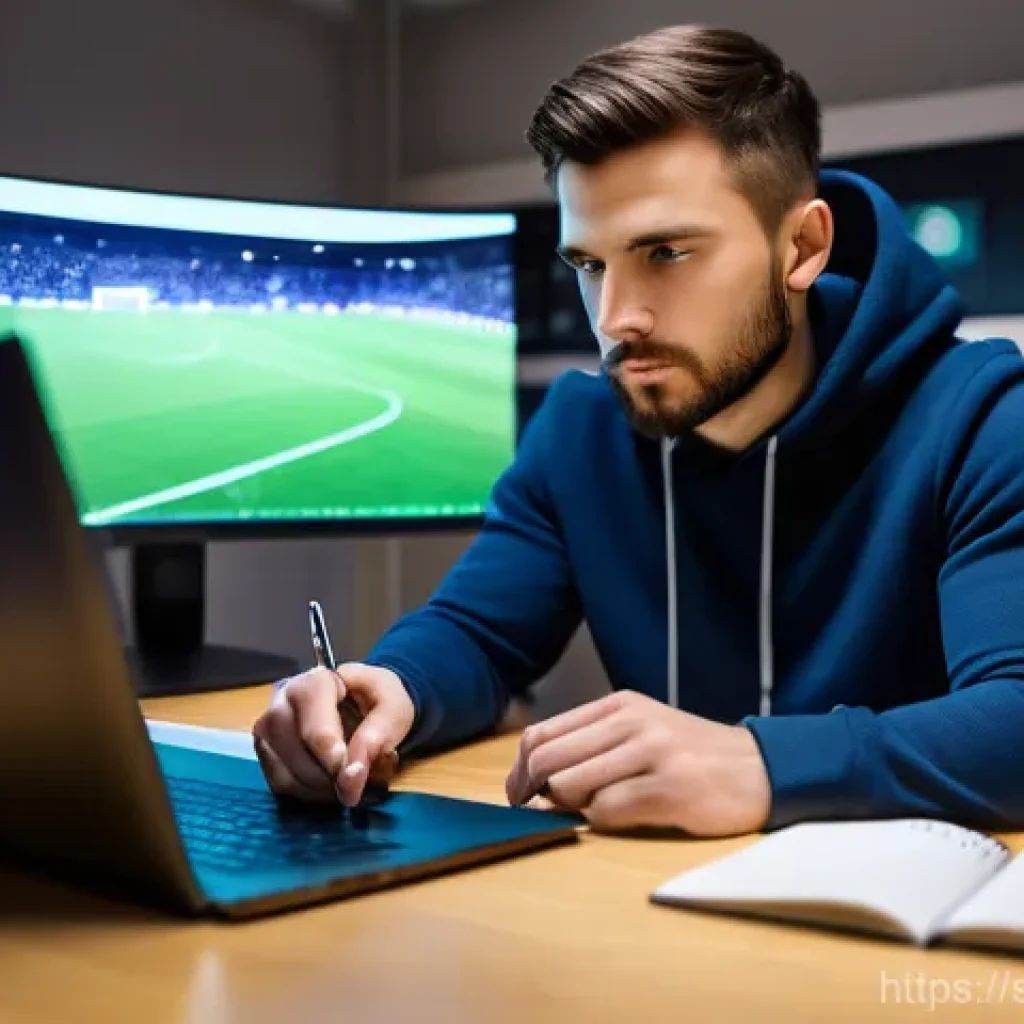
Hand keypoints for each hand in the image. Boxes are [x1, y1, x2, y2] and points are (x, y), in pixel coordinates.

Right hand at [252, 663, 414, 806]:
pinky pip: (282, 785)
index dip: (335, 757)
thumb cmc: (375, 699)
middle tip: (358, 781)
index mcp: (314, 683)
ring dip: (322, 788)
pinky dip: (309, 794)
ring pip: (287, 774)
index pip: (315, 730)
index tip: (354, 771)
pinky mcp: (266, 753)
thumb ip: (380, 731)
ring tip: (347, 781)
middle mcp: (282, 702)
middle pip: (298, 753)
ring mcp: (267, 728)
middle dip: (330, 776)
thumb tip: (354, 768)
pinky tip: (330, 784)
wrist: (360, 702)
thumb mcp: (395, 706)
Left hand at [505, 691, 769, 835]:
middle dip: (533, 791)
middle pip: (548, 759)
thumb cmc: (690, 755)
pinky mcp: (669, 788)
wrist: (759, 768)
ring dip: (572, 806)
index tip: (517, 795)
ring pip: (571, 785)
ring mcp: (651, 753)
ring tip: (597, 807)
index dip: (519, 769)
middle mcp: (631, 722)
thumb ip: (592, 748)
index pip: (543, 733)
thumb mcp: (640, 733)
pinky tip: (626, 816)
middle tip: (538, 812)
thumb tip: (535, 784)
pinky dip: (603, 821)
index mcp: (618, 705)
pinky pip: (608, 811)